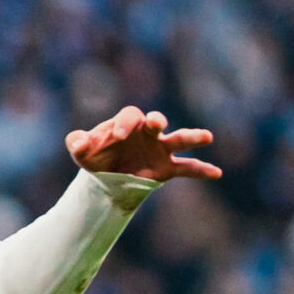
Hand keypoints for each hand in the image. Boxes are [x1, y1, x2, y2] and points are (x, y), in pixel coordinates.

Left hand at [67, 106, 221, 181]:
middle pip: (156, 120)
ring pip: (179, 139)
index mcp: (127, 123)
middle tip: (156, 123)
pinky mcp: (167, 167)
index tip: (117, 135)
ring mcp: (160, 148)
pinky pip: (187, 167)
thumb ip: (77, 143)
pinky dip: (202, 170)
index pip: (129, 116)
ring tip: (207, 136)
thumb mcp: (82, 151)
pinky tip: (217, 173)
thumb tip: (78, 142)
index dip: (124, 123)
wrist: (106, 176)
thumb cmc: (96, 155)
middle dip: (156, 120)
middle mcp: (147, 132)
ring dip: (192, 137)